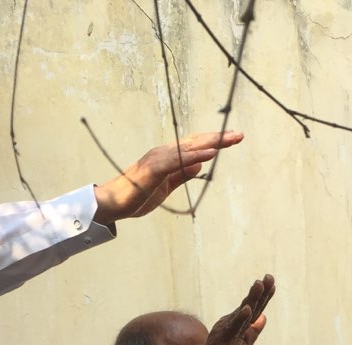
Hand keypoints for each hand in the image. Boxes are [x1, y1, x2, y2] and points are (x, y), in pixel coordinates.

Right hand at [93, 131, 243, 223]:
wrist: (112, 203)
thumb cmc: (136, 195)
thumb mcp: (166, 187)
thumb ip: (181, 175)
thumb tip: (199, 166)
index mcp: (168, 158)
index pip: (195, 147)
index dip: (214, 142)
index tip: (233, 139)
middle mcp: (164, 154)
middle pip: (195, 142)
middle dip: (218, 138)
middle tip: (239, 135)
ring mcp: (158, 159)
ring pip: (188, 148)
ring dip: (209, 143)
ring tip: (228, 140)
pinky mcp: (153, 169)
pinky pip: (176, 161)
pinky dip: (193, 156)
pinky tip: (208, 154)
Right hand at [192, 275, 274, 344]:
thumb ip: (252, 332)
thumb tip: (264, 317)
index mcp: (237, 326)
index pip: (253, 309)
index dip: (264, 297)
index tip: (272, 283)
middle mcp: (229, 325)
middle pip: (248, 306)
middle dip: (259, 292)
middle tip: (269, 277)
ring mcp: (223, 332)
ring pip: (240, 314)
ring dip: (251, 299)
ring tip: (259, 284)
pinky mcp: (218, 342)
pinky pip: (231, 329)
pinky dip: (239, 319)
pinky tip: (247, 309)